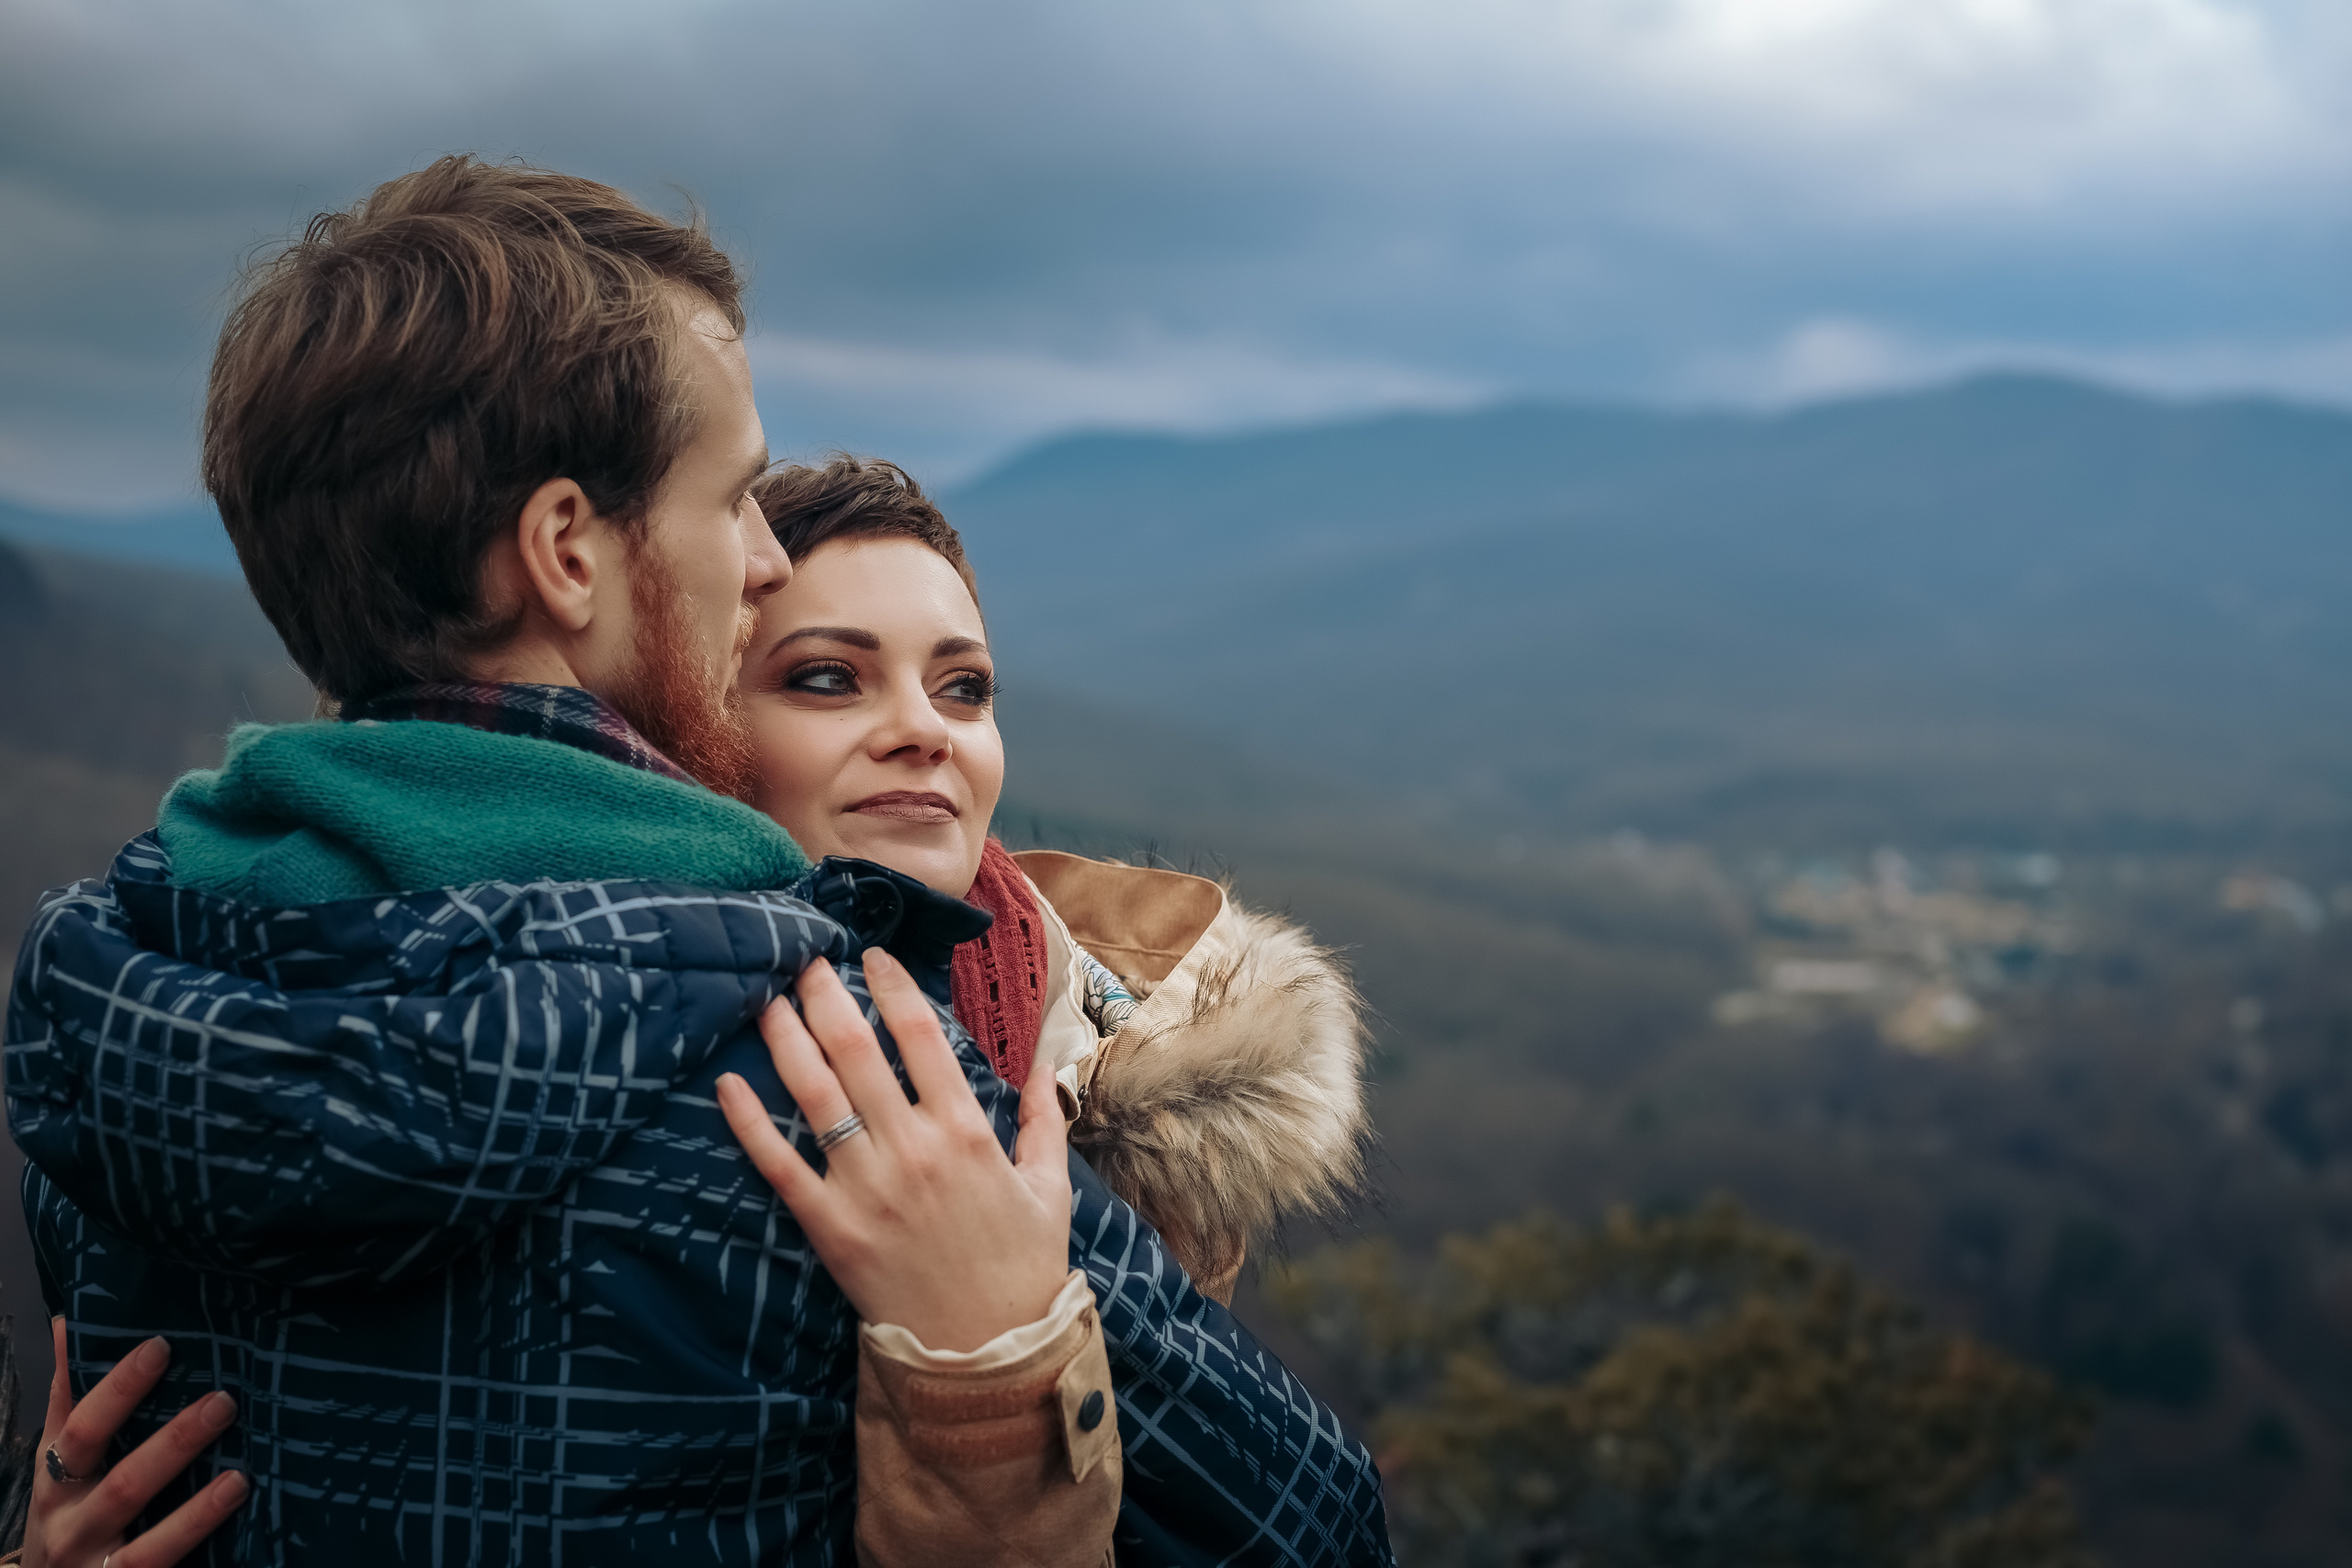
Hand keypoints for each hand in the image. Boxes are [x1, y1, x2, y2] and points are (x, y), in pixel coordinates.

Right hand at [25, 1319, 247, 1567]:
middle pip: (122, 1486)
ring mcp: (97, 1566)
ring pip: (145, 1546)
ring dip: (195, 1513)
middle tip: (225, 1402)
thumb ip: (69, 1395)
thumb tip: (71, 1320)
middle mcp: (72, 1525)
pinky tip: (233, 1523)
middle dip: (173, 1445)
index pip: (82, 1430)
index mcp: (57, 1479)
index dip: (117, 1389)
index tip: (161, 1346)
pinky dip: (195, 1547)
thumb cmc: (65, 1508)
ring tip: (240, 1478)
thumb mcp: (57, 1457)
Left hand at [717, 949, 1071, 1351]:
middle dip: (826, 995)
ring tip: (768, 1000)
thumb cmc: (1022, 1266)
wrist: (987, 1353)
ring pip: (815, 1096)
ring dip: (786, 1039)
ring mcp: (867, 1188)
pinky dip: (750, 1123)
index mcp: (966, 1130)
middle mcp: (913, 1149)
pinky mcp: (831, 1228)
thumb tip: (1046, 1062)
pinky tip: (729, 1083)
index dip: (891, 986)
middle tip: (803, 960)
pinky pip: (780, 1166)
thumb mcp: (1049, 1187)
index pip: (921, 1035)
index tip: (871, 956)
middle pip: (857, 1050)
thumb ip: (1043, 1119)